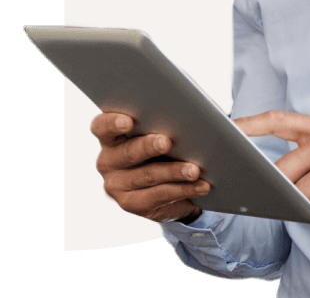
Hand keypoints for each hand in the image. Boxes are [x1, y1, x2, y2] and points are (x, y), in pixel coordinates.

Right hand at [91, 112, 210, 223]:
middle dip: (148, 146)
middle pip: (126, 152)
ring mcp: (118, 184)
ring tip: (194, 169)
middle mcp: (109, 160)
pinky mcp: (132, 204)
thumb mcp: (168, 127)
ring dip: (173, 172)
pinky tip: (200, 184)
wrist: (173, 179)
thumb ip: (172, 117)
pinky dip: (183, 189)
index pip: (101, 126)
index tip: (129, 121)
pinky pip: (159, 196)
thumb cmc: (169, 142)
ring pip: (147, 176)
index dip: (112, 123)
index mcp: (113, 135)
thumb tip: (202, 113)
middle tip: (167, 142)